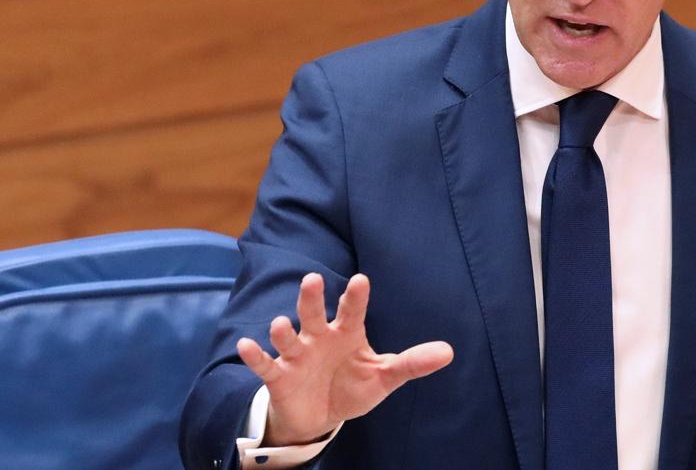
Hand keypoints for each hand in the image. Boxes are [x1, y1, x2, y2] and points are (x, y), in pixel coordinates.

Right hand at [236, 272, 453, 446]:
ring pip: (288, 337)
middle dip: (313, 298)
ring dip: (283, 331)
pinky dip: (254, 356)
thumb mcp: (384, 377)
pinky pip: (265, 364)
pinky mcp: (278, 376)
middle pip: (314, 314)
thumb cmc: (352, 386)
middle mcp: (319, 337)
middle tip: (313, 279)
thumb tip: (449, 352)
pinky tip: (246, 346)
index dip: (355, 297)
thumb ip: (412, 363)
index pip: (352, 311)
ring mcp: (297, 355)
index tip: (361, 279)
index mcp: (346, 333)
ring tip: (282, 323)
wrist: (320, 415)